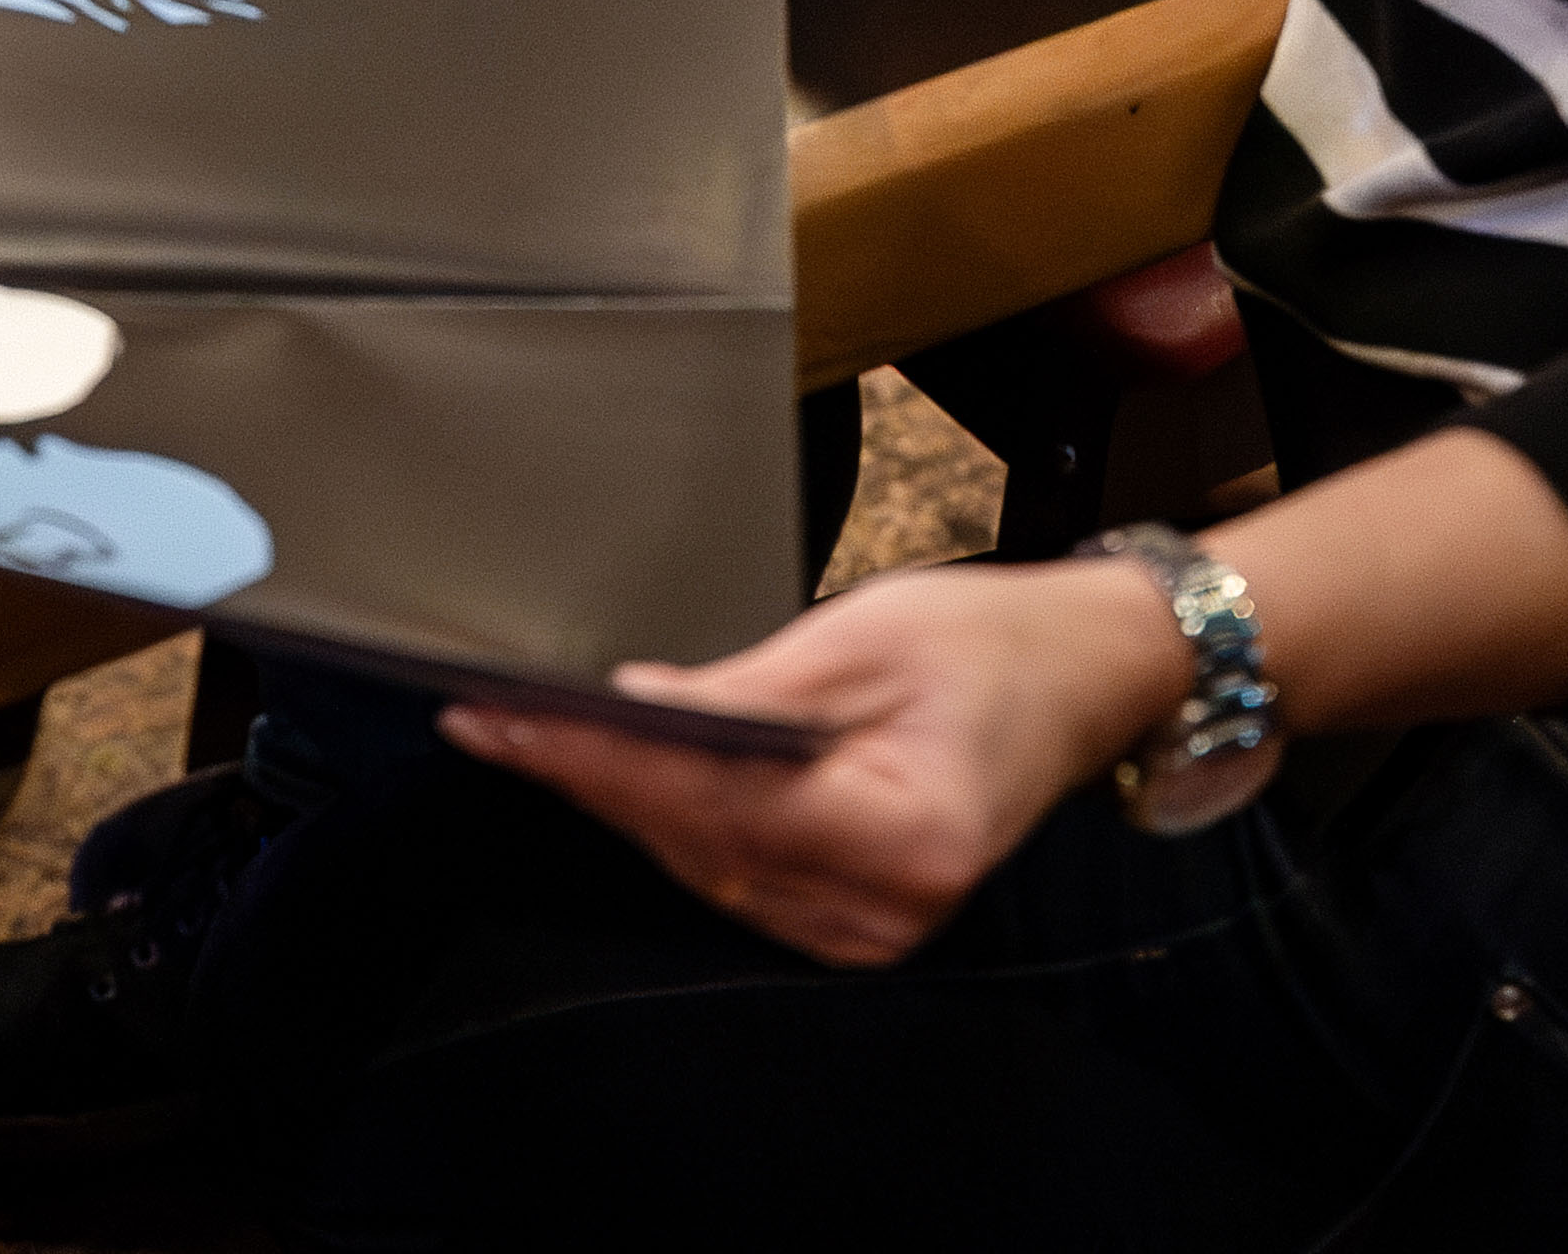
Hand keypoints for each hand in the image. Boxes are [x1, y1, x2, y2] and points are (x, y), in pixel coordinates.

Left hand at [443, 556, 1194, 965]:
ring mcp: (873, 929)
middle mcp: (888, 906)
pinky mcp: (855, 922)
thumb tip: (633, 711)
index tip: (513, 724)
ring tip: (530, 740)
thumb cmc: (986, 645)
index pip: (715, 801)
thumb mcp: (861, 637)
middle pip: (698, 844)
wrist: (1077, 677)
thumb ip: (743, 692)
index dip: (603, 761)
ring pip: (705, 866)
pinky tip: (614, 776)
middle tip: (490, 722)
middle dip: (591, 778)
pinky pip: (735, 875)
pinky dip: (674, 824)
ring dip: (620, 803)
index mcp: (904, 833)